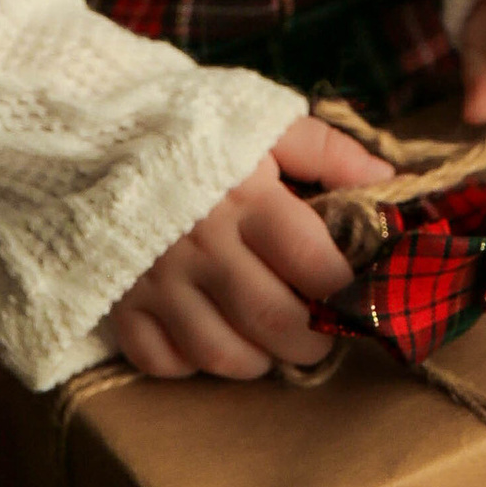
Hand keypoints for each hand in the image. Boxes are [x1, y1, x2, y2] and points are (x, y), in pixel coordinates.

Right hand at [108, 114, 389, 379]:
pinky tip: (209, 335)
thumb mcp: (265, 122)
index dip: (346, 290)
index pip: (314, 264)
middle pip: (273, 320)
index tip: (355, 293)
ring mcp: (156, 279)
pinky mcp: (121, 302)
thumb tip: (388, 181)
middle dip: (312, 339)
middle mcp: (201, 244)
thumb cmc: (195, 128)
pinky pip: (164, 363)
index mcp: (245, 198)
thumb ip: (329, 151)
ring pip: (222, 354)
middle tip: (321, 331)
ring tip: (270, 339)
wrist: (97, 127)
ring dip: (259, 359)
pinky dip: (192, 364)